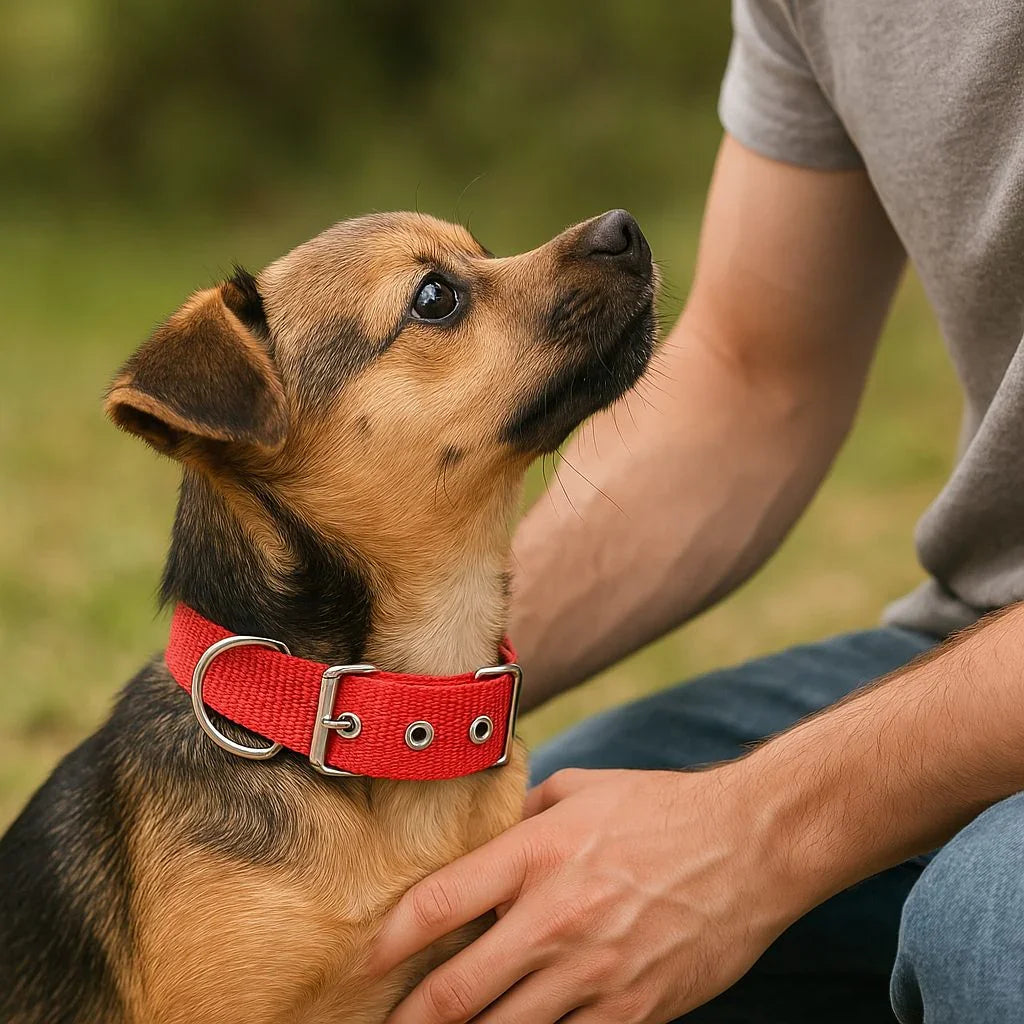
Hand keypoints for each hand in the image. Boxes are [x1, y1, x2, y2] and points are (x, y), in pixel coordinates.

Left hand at [373, 763, 808, 1022]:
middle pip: (457, 988)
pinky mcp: (633, 1010)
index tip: (365, 960)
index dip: (391, 939)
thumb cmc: (662, 808)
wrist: (751, 843)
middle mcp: (556, 916)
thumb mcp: (583, 788)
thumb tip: (485, 832)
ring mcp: (596, 971)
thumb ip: (526, 812)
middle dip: (411, 1019)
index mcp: (538, 853)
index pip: (440, 904)